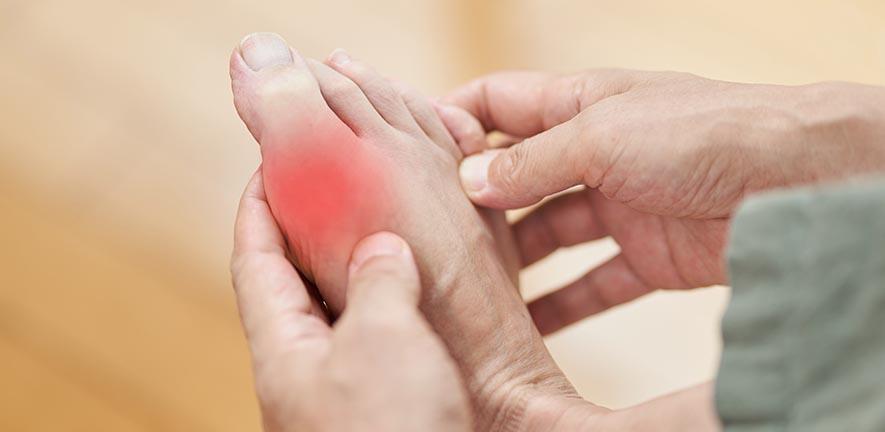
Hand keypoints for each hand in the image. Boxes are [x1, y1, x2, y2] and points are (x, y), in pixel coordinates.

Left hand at [230, 171, 470, 431]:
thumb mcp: (383, 342)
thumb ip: (378, 284)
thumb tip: (382, 248)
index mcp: (283, 351)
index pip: (254, 261)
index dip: (257, 207)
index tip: (272, 161)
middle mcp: (304, 369)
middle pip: (294, 283)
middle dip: (312, 230)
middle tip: (339, 184)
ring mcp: (339, 389)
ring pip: (342, 313)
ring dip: (361, 270)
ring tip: (389, 227)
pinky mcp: (379, 406)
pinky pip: (379, 341)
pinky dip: (394, 308)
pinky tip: (426, 294)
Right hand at [446, 70, 884, 332]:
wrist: (793, 183)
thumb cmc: (704, 133)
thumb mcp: (600, 137)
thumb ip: (531, 162)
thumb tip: (470, 180)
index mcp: (581, 103)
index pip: (500, 103)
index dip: (454, 121)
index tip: (412, 152)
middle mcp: (597, 151)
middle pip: (519, 175)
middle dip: (477, 201)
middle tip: (432, 234)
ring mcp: (622, 204)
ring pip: (551, 234)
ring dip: (515, 261)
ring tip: (470, 288)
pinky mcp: (649, 254)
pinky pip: (594, 281)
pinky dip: (565, 303)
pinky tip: (530, 324)